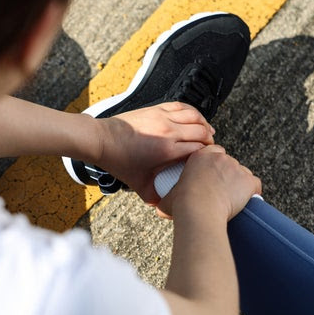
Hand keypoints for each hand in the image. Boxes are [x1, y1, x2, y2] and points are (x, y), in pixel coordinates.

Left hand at [94, 102, 214, 203]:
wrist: (102, 140)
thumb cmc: (119, 161)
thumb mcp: (137, 184)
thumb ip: (153, 196)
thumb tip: (165, 207)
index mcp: (167, 150)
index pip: (199, 150)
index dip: (208, 155)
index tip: (209, 161)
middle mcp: (168, 131)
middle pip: (201, 131)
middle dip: (209, 140)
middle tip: (210, 148)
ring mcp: (162, 117)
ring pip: (195, 116)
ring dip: (204, 124)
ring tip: (208, 132)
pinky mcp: (156, 108)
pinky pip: (181, 107)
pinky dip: (192, 112)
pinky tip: (195, 118)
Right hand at [158, 145, 260, 222]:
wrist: (199, 211)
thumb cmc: (182, 205)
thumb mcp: (167, 198)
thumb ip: (164, 198)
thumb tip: (158, 206)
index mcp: (200, 156)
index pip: (213, 152)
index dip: (213, 164)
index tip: (211, 176)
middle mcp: (220, 158)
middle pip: (228, 162)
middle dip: (226, 174)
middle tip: (220, 191)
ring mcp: (236, 168)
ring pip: (242, 173)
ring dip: (238, 183)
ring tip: (231, 199)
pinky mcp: (248, 181)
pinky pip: (255, 184)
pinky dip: (252, 192)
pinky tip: (245, 201)